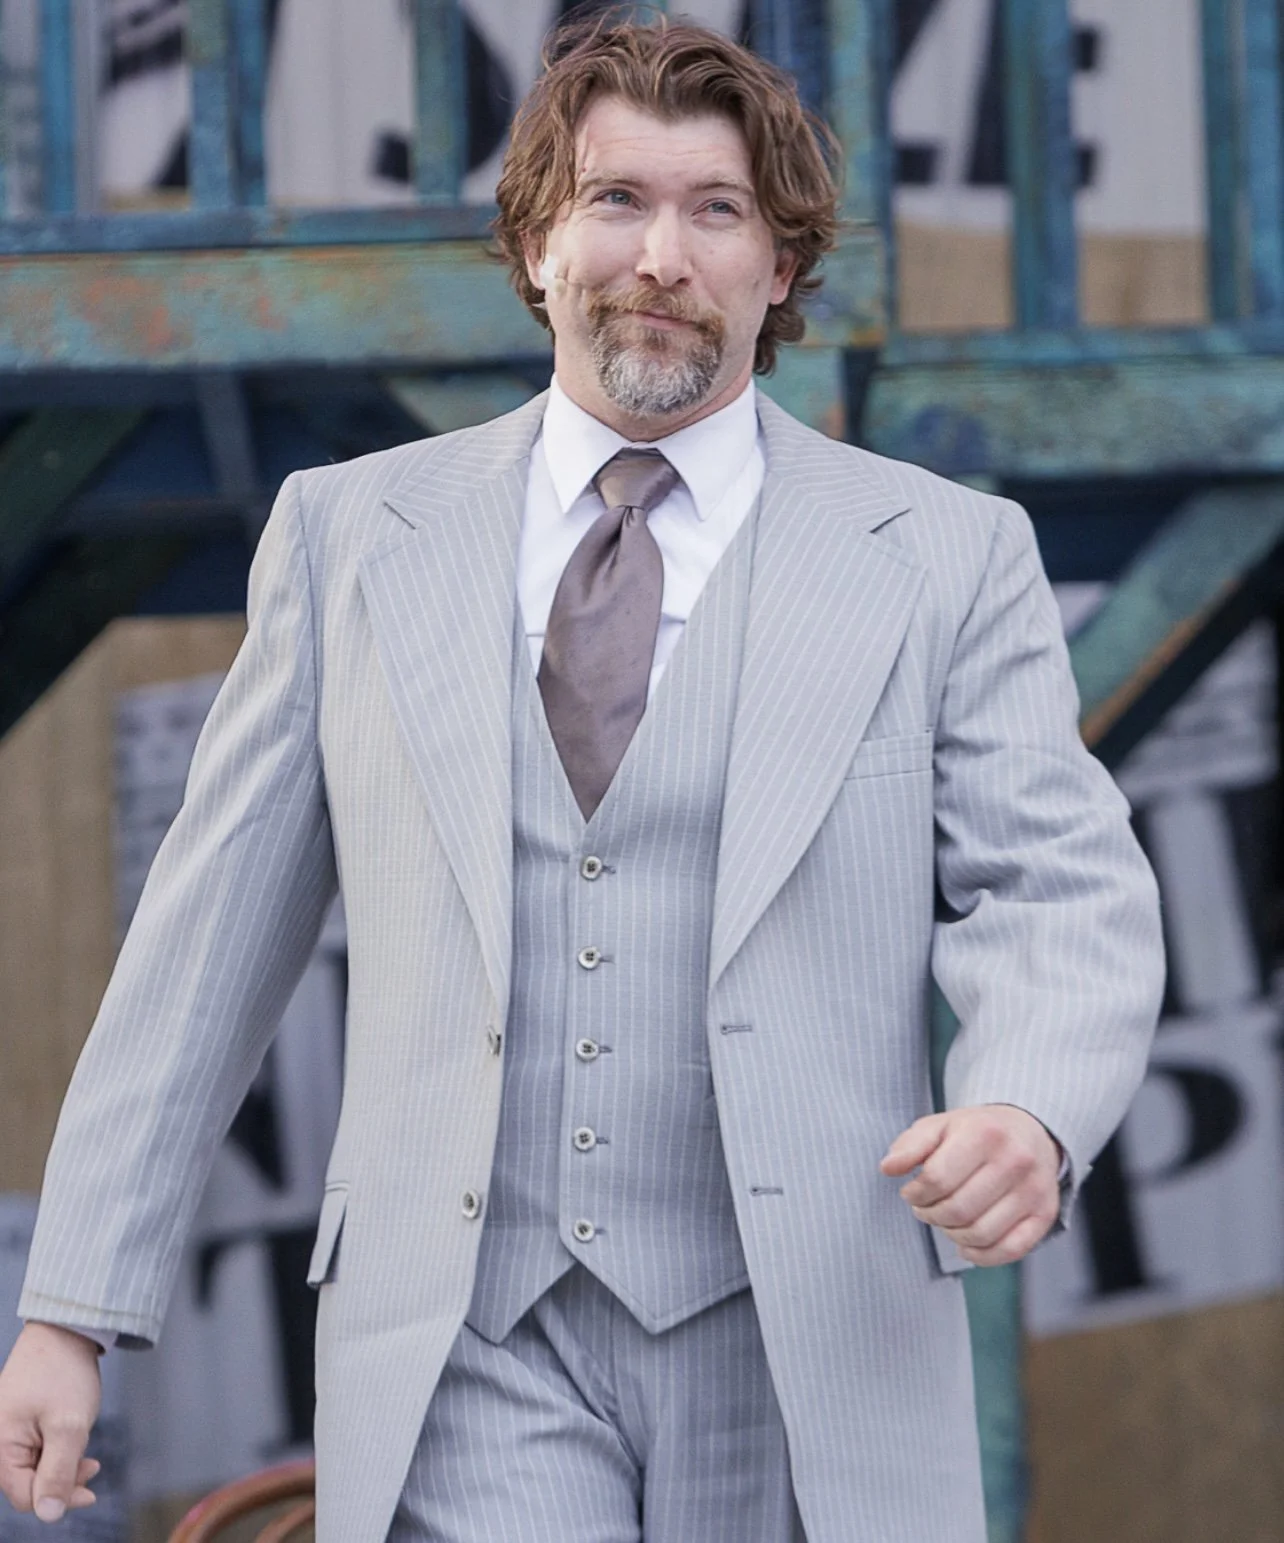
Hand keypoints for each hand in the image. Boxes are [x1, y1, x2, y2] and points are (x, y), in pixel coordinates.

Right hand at [0, 1323, 101, 1522]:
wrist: (65, 1328)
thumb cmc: (64, 1372)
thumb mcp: (68, 1426)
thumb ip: (57, 1473)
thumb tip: (48, 1515)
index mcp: (0, 1445)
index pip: (25, 1496)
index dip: (58, 1498)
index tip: (91, 1492)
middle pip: (29, 1483)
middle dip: (62, 1480)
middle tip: (92, 1466)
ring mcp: (9, 1429)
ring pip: (36, 1466)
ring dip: (63, 1465)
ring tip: (86, 1450)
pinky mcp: (20, 1420)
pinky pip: (37, 1448)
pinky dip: (59, 1449)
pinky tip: (76, 1440)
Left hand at [880, 1105, 1061, 1265]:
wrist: (1030, 1131)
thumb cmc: (977, 1131)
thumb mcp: (941, 1125)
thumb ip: (911, 1144)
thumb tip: (888, 1168)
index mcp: (985, 1133)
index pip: (937, 1178)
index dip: (915, 1193)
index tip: (911, 1192)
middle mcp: (1015, 1161)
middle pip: (958, 1210)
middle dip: (930, 1215)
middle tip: (924, 1208)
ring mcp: (1034, 1190)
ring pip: (981, 1233)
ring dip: (952, 1235)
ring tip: (944, 1220)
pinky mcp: (1045, 1214)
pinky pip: (1010, 1250)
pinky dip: (981, 1256)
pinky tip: (966, 1244)